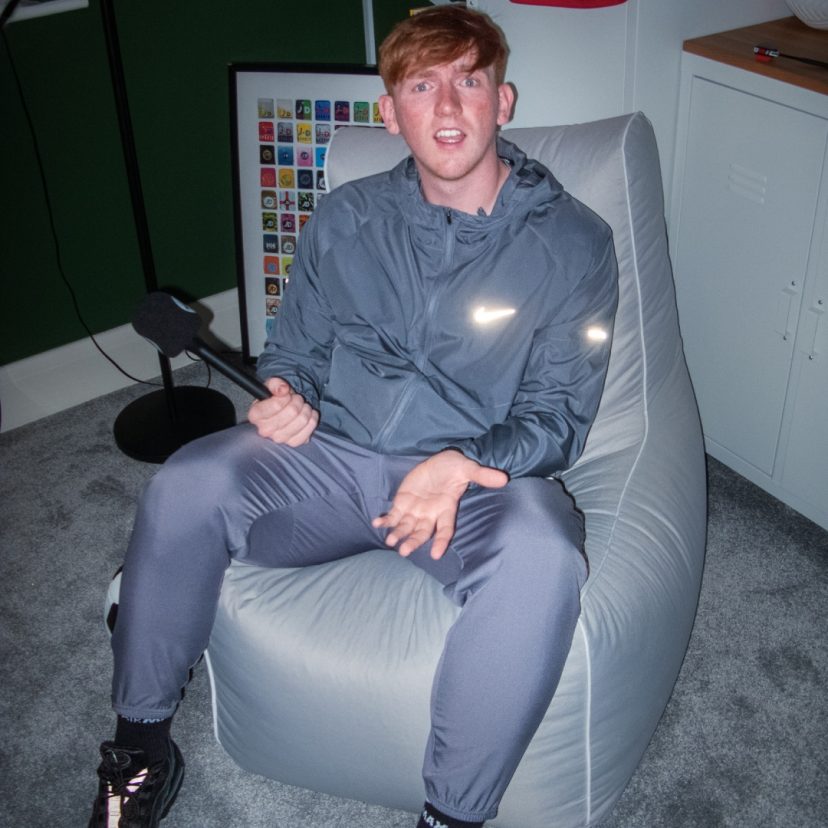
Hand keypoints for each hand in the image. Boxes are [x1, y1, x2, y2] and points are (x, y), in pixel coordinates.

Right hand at [248, 377, 318, 445]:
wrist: (281, 410)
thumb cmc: (274, 398)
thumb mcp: (272, 385)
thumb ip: (275, 383)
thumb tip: (283, 389)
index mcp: (255, 415)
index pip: (276, 405)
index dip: (286, 396)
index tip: (286, 394)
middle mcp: (264, 430)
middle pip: (292, 412)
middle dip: (298, 401)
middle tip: (296, 399)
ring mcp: (278, 438)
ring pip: (302, 420)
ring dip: (306, 409)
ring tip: (303, 406)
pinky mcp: (292, 443)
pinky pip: (308, 432)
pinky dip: (312, 421)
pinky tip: (309, 415)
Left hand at [373, 450, 507, 559]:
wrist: (439, 461)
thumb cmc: (455, 467)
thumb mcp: (467, 468)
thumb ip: (481, 476)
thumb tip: (504, 479)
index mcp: (447, 509)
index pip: (445, 529)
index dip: (441, 541)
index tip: (435, 554)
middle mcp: (430, 514)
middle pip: (422, 533)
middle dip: (414, 542)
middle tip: (404, 551)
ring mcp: (416, 510)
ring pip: (406, 527)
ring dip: (398, 534)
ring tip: (390, 541)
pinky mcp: (403, 503)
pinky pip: (393, 515)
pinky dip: (385, 520)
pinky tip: (377, 523)